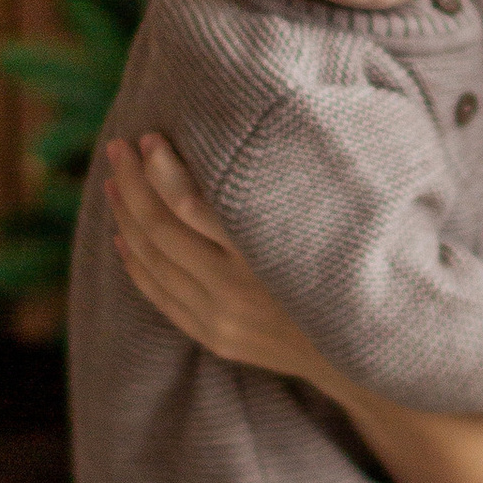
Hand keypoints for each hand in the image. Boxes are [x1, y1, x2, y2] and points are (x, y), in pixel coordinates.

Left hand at [102, 136, 336, 389]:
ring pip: (152, 262)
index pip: (189, 205)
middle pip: (160, 229)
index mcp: (264, 252)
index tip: (151, 137)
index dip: (161, 169)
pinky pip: (159, 296)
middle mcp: (236, 288)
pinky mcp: (215, 336)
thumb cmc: (351, 263)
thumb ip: (274, 191)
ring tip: (114, 183)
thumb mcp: (323, 221)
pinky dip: (135, 263)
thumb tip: (233, 139)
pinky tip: (122, 238)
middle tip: (118, 148)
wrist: (368, 344)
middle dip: (132, 183)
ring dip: (126, 218)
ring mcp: (222, 317)